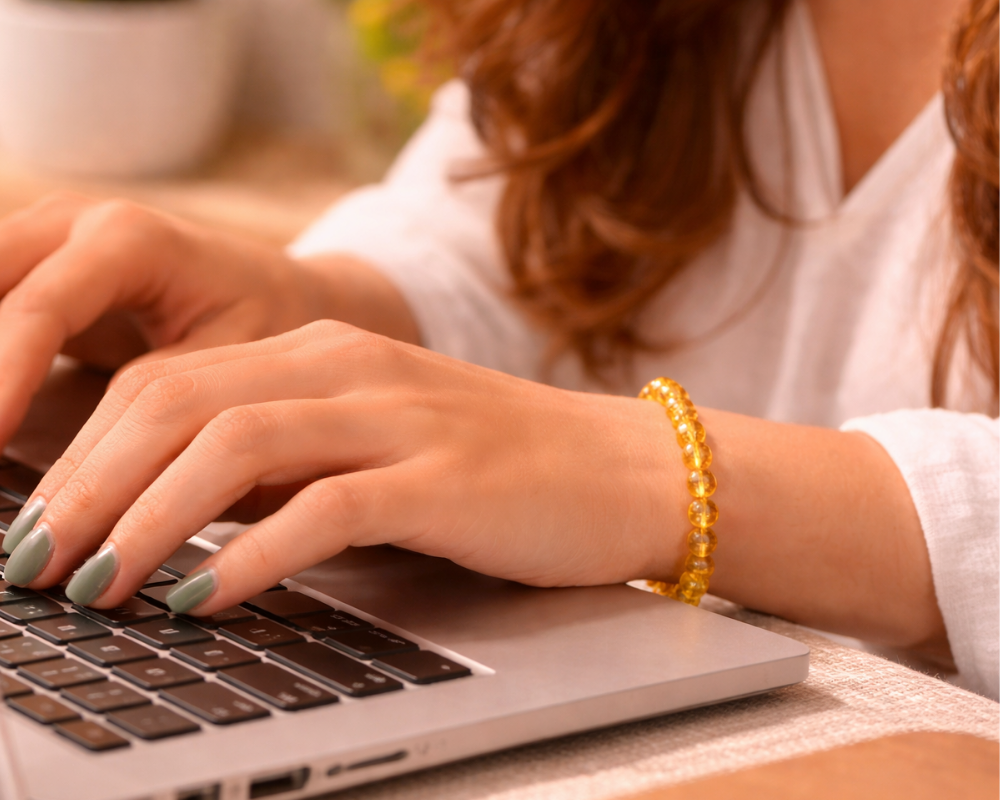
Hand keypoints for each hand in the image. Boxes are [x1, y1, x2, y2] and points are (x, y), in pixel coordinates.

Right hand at [0, 192, 406, 448]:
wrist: (284, 290)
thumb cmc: (267, 325)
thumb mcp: (228, 363)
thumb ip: (160, 402)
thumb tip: (91, 477)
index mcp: (129, 239)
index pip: (39, 307)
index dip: (0, 378)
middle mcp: (74, 222)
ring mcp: (46, 236)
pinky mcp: (34, 267)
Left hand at [2, 321, 685, 613]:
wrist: (620, 469)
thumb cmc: (493, 469)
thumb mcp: (371, 443)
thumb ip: (283, 461)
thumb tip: (171, 517)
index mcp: (320, 352)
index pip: (164, 382)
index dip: (79, 453)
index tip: (33, 526)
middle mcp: (347, 368)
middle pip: (175, 404)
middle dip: (83, 487)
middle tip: (31, 563)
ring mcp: (396, 416)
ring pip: (233, 446)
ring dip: (145, 521)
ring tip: (95, 587)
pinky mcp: (441, 477)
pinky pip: (321, 507)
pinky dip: (247, 556)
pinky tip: (203, 599)